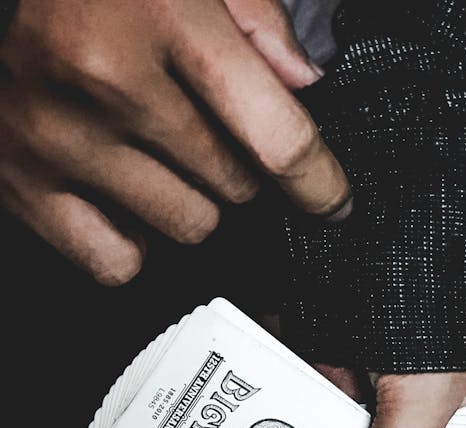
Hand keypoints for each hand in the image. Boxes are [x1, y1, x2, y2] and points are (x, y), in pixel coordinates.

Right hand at [0, 0, 350, 283]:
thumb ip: (257, 19)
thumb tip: (304, 86)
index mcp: (162, 17)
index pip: (274, 133)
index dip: (318, 181)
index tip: (333, 202)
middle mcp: (107, 81)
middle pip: (233, 187)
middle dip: (238, 168)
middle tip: (203, 132)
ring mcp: (61, 138)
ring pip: (187, 228)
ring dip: (193, 205)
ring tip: (160, 158)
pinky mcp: (24, 182)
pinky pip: (117, 262)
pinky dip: (135, 245)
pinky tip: (127, 199)